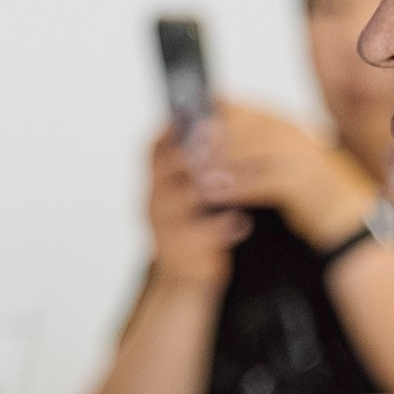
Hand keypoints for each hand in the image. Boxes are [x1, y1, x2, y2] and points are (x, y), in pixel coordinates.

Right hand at [147, 121, 247, 300]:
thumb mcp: (190, 190)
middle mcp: (154, 199)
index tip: (205, 116)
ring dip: (206, 188)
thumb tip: (220, 116)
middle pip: (165, 169)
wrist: (184, 277)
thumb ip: (200, 160)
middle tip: (217, 140)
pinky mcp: (179, 252)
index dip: (179, 129)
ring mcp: (163, 226)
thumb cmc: (193, 226)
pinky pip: (197, 237)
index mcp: (156, 180)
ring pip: (178, 201)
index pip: (157, 146)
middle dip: (192, 152)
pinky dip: (220, 229)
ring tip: (229, 181)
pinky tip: (240, 223)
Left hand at [193, 100, 378, 252]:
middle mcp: (294, 136)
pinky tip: (218, 194)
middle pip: (244, 128)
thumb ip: (257, 151)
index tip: (187, 123)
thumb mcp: (287, 164)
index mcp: (288, 127)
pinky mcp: (302, 184)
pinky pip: (262, 181)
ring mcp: (300, 158)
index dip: (215, 114)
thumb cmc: (316, 195)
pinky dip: (238, 187)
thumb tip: (217, 142)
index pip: (245, 110)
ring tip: (195, 174)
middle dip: (212, 138)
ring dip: (220, 163)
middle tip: (184, 148)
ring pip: (251, 152)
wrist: (351, 219)